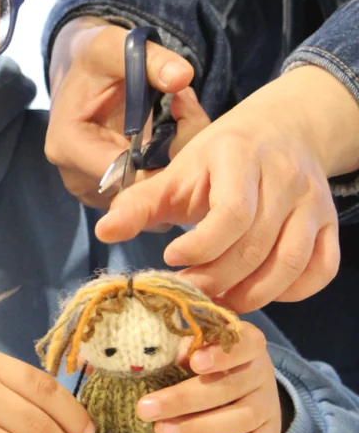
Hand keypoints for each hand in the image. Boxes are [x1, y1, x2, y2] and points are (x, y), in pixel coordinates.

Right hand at [45, 18, 194, 207]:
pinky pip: (141, 197)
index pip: (122, 172)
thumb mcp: (117, 47)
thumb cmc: (95, 63)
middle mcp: (74, 177)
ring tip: (181, 130)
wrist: (80, 78)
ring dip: (170, 171)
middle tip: (190, 122)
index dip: (161, 155)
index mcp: (67, 145)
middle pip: (135, 191)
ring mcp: (88, 192)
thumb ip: (151, 59)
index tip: (186, 122)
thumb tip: (182, 78)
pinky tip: (171, 147)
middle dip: (171, 162)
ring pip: (143, 199)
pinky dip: (162, 177)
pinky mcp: (104, 196)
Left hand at [96, 66, 347, 312]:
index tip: (171, 259)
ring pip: (291, 261)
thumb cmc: (216, 159)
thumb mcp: (175, 173)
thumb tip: (103, 233)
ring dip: (253, 293)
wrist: (277, 131)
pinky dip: (294, 290)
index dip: (201, 246)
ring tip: (219, 300)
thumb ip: (139, 204)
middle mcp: (284, 177)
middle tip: (189, 292)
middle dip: (218, 278)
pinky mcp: (329, 221)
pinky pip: (322, 267)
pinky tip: (261, 293)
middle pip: (256, 245)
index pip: (232, 213)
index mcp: (239, 157)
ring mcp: (313, 201)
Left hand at [135, 322, 283, 432]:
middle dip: (185, 400)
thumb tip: (167, 359)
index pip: (244, 344)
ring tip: (162, 431)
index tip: (194, 362)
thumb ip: (185, 345)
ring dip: (198, 428)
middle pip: (230, 387)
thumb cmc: (208, 354)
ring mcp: (269, 405)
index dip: (221, 355)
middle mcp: (263, 372)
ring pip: (240, 419)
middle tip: (147, 409)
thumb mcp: (197, 342)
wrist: (243, 381)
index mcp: (249, 341)